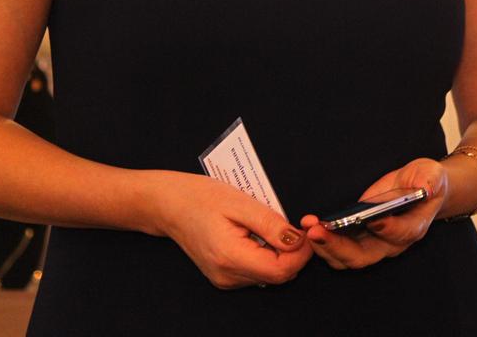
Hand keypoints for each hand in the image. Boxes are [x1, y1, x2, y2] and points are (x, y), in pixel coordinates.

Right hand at [147, 170, 311, 288]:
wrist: (169, 205)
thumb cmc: (200, 198)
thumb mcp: (241, 203)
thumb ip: (272, 225)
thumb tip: (298, 240)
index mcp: (230, 257)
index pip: (281, 270)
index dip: (302, 253)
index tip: (307, 230)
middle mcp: (227, 275)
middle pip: (278, 275)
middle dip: (295, 253)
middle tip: (297, 224)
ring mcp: (225, 279)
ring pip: (269, 274)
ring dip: (282, 254)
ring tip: (276, 226)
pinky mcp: (224, 276)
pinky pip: (257, 271)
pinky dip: (268, 255)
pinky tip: (262, 235)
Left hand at [300, 158, 446, 269]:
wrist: (419, 189)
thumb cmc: (425, 182)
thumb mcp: (431, 174)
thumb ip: (429, 181)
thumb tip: (425, 189)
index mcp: (413, 227)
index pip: (400, 234)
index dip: (387, 229)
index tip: (372, 219)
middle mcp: (391, 243)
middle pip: (363, 256)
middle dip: (338, 246)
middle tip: (318, 231)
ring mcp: (372, 244)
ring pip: (345, 258)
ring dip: (324, 246)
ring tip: (309, 228)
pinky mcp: (357, 239)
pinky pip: (337, 249)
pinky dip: (322, 241)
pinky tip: (309, 226)